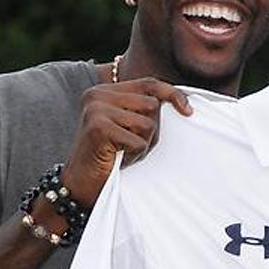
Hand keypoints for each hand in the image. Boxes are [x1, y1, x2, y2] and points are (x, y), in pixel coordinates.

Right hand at [64, 77, 192, 203]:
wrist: (80, 185)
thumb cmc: (109, 158)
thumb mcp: (129, 128)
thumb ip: (144, 110)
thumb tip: (181, 101)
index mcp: (105, 90)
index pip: (148, 83)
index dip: (172, 94)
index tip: (188, 111)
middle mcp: (98, 94)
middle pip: (152, 105)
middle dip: (151, 131)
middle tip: (131, 146)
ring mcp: (96, 108)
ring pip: (147, 123)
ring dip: (142, 145)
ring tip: (123, 153)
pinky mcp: (98, 127)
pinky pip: (137, 141)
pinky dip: (134, 155)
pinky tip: (117, 159)